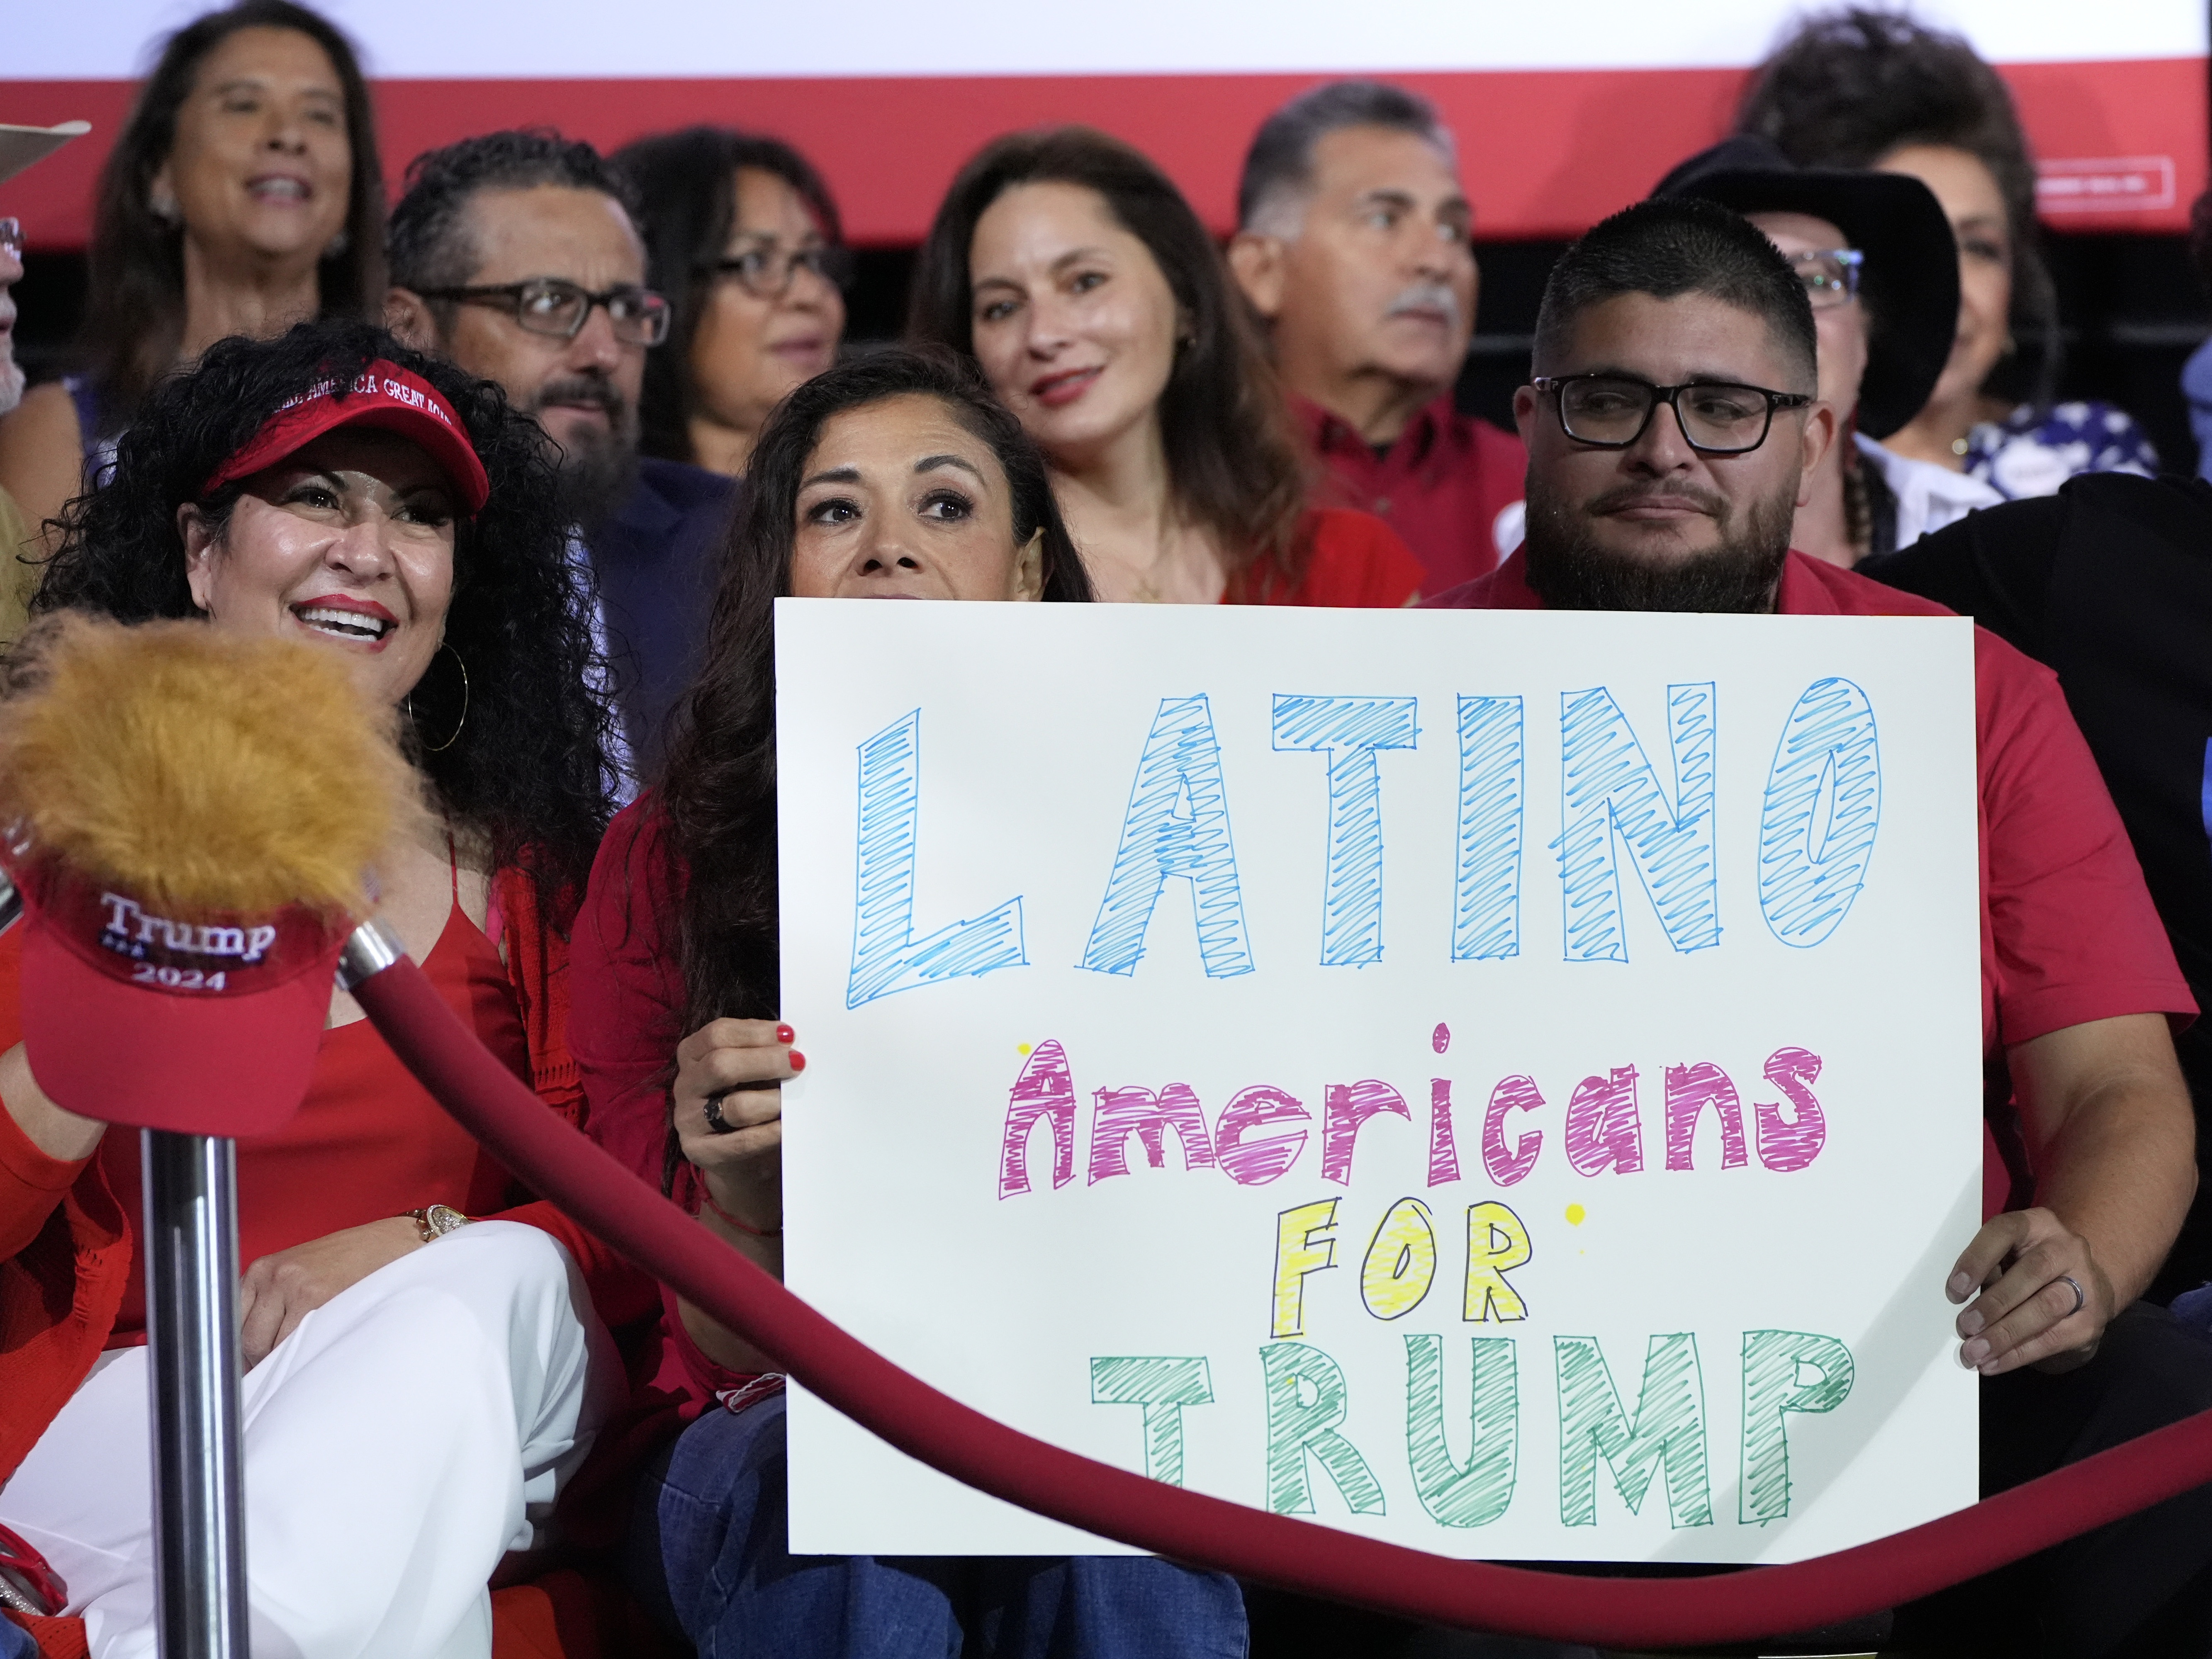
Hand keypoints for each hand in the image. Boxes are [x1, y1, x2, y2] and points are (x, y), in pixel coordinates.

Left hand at [238, 1215, 422, 1368]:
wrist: (396, 1244)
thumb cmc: (352, 1263)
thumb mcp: (300, 1273)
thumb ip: (272, 1304)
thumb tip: (250, 1355)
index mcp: (263, 1268)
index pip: (231, 1323)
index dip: (241, 1352)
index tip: (251, 1367)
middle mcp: (275, 1275)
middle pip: (247, 1340)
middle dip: (262, 1361)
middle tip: (284, 1367)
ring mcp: (296, 1286)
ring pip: (268, 1348)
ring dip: (283, 1361)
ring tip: (306, 1356)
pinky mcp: (319, 1299)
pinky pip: (295, 1345)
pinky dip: (302, 1356)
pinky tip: (319, 1349)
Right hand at [673, 1018, 799, 1230]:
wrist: (741, 1157)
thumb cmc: (749, 1100)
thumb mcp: (749, 1072)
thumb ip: (762, 1053)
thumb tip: (792, 1042)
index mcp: (692, 1055)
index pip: (717, 1034)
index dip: (755, 1032)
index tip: (788, 1035)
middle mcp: (685, 1085)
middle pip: (720, 1065)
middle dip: (765, 1061)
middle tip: (798, 1063)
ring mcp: (689, 1120)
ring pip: (735, 1106)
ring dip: (772, 1100)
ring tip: (794, 1099)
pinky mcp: (702, 1152)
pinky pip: (744, 1141)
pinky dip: (771, 1131)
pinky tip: (788, 1126)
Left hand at [1947, 1206, 2112, 1375]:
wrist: (2082, 1283)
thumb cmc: (2027, 1267)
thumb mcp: (2008, 1256)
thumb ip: (1988, 1269)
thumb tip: (1959, 1301)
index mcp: (2037, 1224)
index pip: (2005, 1231)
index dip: (1978, 1259)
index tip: (1954, 1289)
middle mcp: (2067, 1248)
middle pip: (2032, 1272)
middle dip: (1995, 1303)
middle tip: (1964, 1327)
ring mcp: (2086, 1283)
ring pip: (2046, 1307)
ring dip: (2006, 1334)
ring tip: (1975, 1351)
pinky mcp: (2091, 1320)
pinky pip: (2054, 1338)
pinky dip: (2019, 1353)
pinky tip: (1994, 1363)